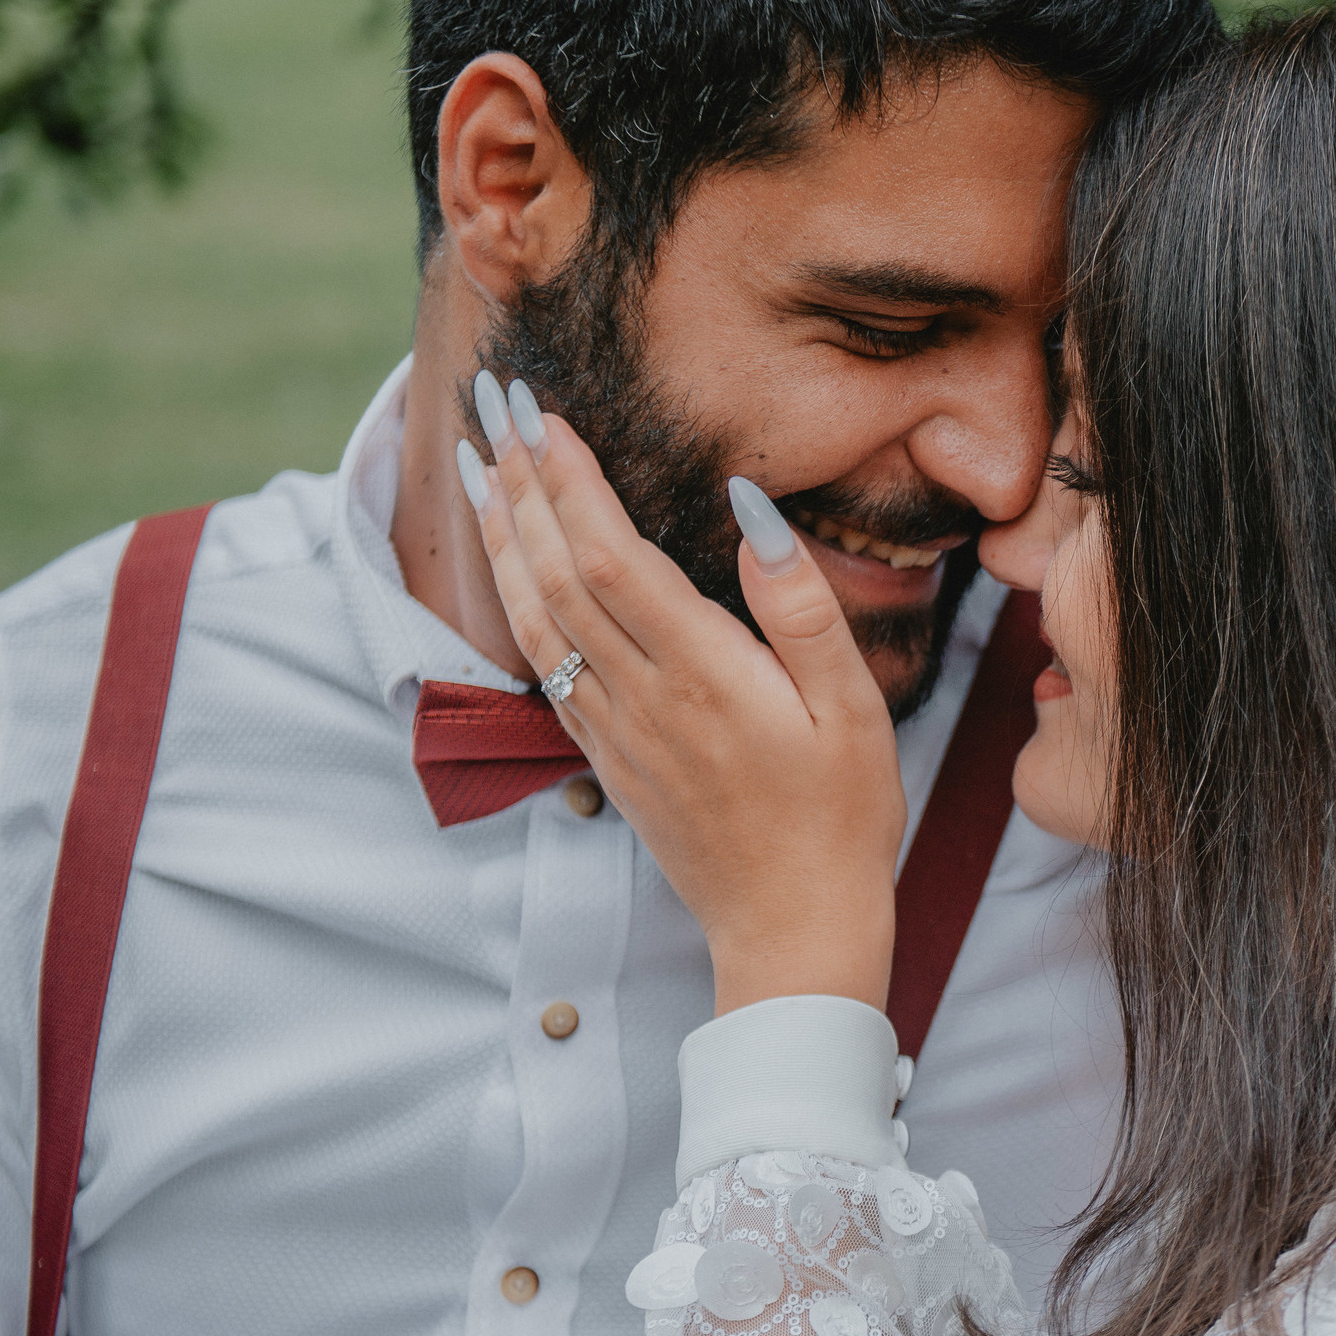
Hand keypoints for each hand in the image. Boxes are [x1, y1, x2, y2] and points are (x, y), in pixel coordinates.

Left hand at [457, 372, 903, 1014]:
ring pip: (538, 616)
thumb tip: (751, 511)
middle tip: (496, 402)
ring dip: (505, 534)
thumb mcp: (852, 707)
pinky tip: (511, 563)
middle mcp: (643, 699)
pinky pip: (545, 663)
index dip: (570, 480)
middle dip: (524, 481)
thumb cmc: (842, 817)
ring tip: (483, 462)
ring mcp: (615, 731)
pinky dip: (517, 598)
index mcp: (704, 676)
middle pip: (558, 573)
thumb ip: (798, 606)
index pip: (612, 557)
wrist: (793, 932)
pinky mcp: (608, 757)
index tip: (545, 412)